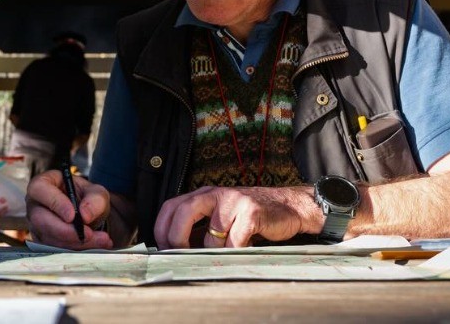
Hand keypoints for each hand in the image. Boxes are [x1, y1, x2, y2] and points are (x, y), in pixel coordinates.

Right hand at [25, 169, 112, 249]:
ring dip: (75, 242)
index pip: (40, 190)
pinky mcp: (43, 242)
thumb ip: (95, 199)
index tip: (72, 216)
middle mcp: (35, 205)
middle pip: (40, 219)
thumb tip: (85, 216)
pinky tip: (97, 244)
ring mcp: (36, 225)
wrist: (87, 215)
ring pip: (49, 238)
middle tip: (88, 234)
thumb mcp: (96, 192)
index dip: (55, 203)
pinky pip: (55, 249)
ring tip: (101, 239)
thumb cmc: (86, 197)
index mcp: (42, 183)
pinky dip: (77, 249)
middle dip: (64, 230)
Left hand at [154, 185, 318, 248]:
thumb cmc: (249, 216)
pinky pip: (234, 242)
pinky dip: (234, 253)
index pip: (171, 206)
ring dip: (214, 252)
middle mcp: (216, 194)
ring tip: (224, 253)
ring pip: (211, 235)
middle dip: (177, 238)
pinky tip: (241, 250)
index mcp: (204, 194)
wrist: (287, 206)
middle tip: (181, 255)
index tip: (163, 249)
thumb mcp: (219, 215)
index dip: (162, 228)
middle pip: (184, 212)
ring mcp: (234, 202)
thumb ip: (198, 227)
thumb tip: (173, 251)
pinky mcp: (252, 213)